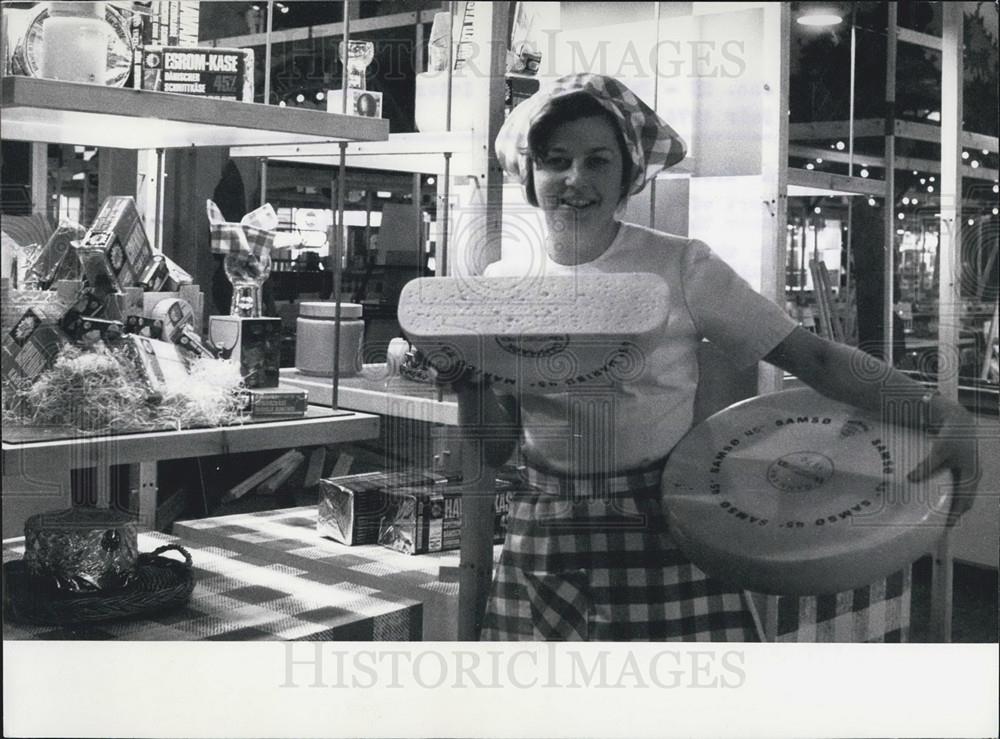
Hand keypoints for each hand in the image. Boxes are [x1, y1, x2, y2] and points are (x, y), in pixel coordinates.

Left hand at [906, 405, 980, 524]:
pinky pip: (958, 486)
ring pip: (962, 494)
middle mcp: (974, 475)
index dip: (955, 515)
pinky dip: (951, 495)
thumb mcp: (939, 450)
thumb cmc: (953, 433)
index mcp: (972, 474)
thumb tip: (911, 479)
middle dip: (954, 513)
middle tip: (938, 525)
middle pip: (965, 501)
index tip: (944, 527)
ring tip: (937, 515)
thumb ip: (927, 465)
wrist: (959, 418)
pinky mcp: (963, 468)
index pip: (964, 502)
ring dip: (952, 505)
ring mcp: (970, 472)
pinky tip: (938, 497)